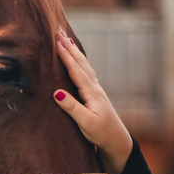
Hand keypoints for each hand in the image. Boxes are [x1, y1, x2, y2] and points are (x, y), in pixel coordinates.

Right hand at [53, 32, 133, 173]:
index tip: (56, 42)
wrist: (117, 141)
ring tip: (67, 40)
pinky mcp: (95, 95)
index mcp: (91, 93)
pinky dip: (80, 62)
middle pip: (81, 63)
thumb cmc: (101, 133)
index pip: (76, 70)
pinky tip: (78, 60)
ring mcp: (96, 90)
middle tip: (59, 32)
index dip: (66, 56)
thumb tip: (56, 92)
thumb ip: (72, 107)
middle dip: (69, 48)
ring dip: (75, 52)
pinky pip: (86, 72)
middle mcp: (95, 88)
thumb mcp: (85, 123)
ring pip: (85, 66)